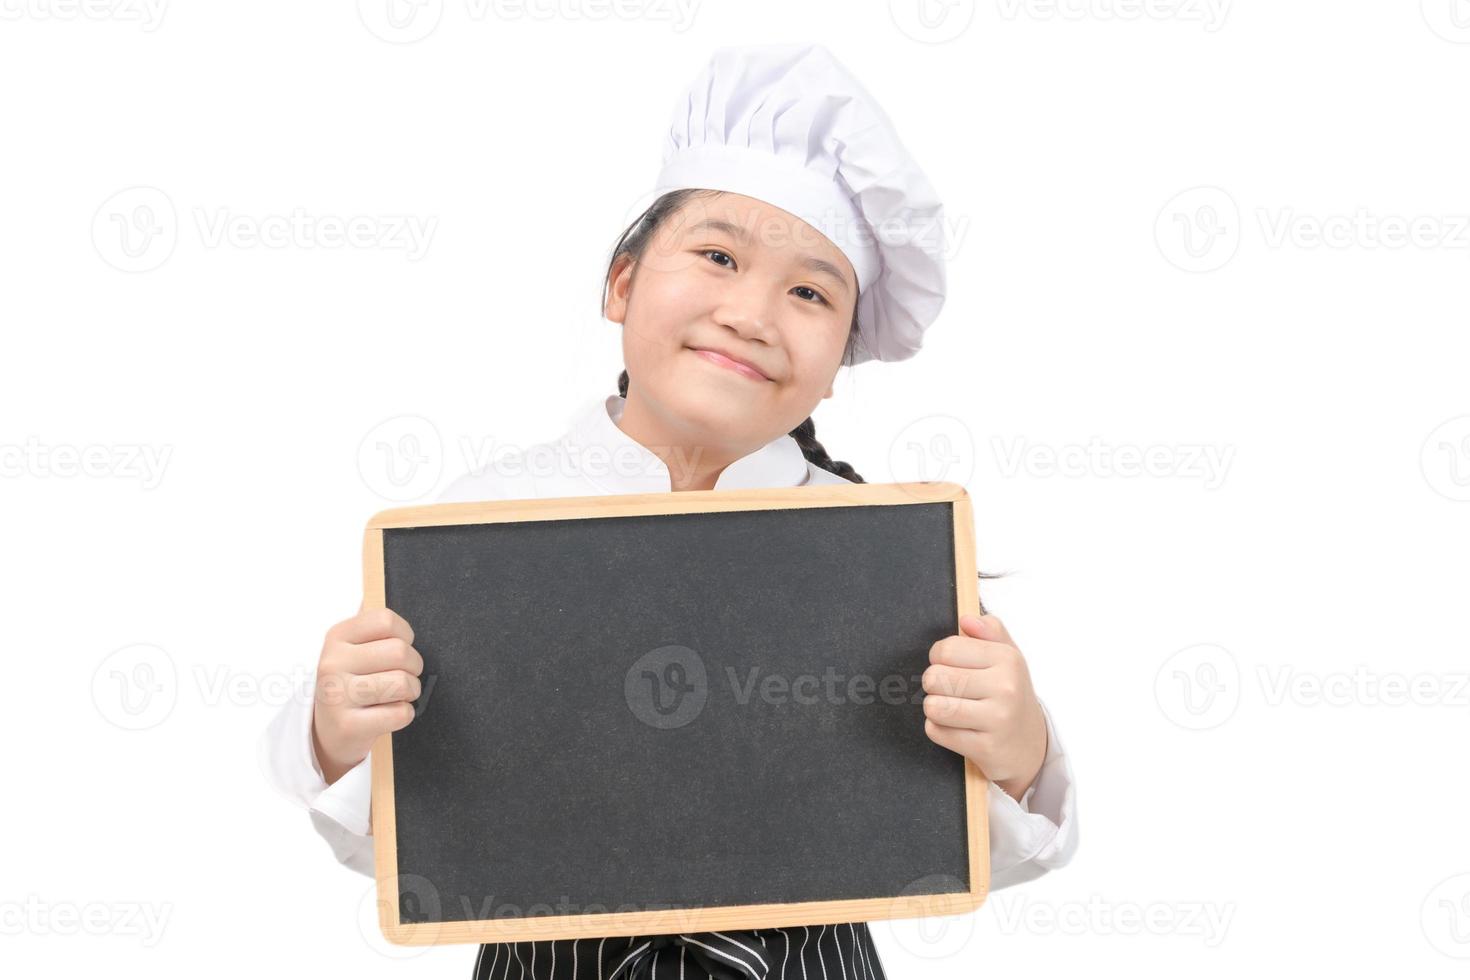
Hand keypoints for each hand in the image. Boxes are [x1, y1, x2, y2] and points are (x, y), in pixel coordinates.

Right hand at [311, 603, 423, 785]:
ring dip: (411, 692)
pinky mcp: (347, 725)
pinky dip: (404, 714)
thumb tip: (373, 587)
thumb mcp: (352, 648)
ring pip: (403, 683)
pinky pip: (400, 713)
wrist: (327, 732)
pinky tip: (389, 713)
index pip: (386, 620)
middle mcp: (331, 662)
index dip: (405, 635)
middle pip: (401, 652)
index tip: (399, 647)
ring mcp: (336, 695)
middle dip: (414, 667)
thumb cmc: (351, 682)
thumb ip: (369, 624)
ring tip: (398, 695)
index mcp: (336, 636)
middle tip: (405, 676)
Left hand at [922, 613, 1047, 801]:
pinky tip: (959, 729)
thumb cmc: (1010, 694)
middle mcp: (1005, 687)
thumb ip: (989, 631)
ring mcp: (997, 719)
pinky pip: (937, 732)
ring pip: (933, 707)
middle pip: (934, 678)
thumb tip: (966, 620)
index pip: (946, 649)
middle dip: (935, 686)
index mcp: (1007, 659)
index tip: (952, 667)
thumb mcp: (1008, 658)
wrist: (1031, 746)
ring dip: (935, 709)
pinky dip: (940, 730)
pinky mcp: (985, 748)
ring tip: (954, 710)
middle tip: (953, 692)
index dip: (939, 658)